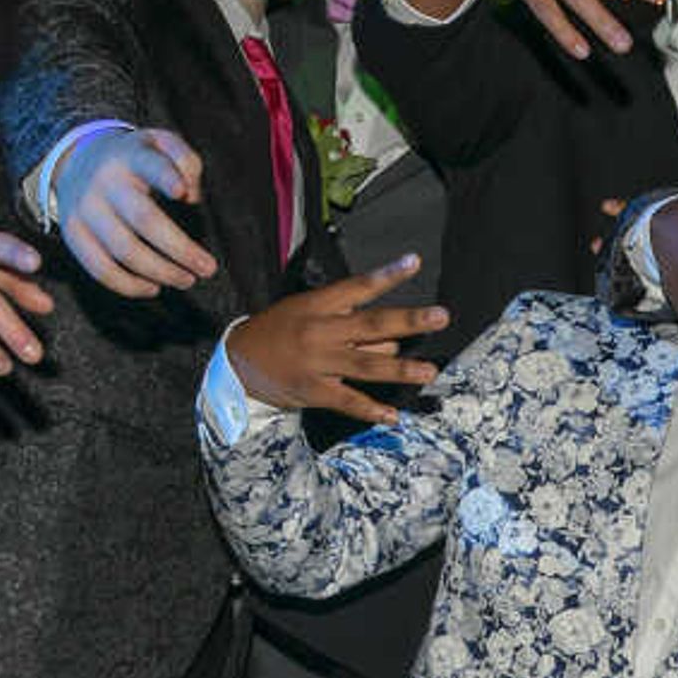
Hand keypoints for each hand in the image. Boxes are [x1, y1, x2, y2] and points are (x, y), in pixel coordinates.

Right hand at [51, 126, 217, 295]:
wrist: (77, 160)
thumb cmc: (134, 158)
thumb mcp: (160, 143)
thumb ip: (185, 160)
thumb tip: (190, 197)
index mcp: (131, 156)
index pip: (150, 165)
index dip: (166, 177)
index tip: (182, 193)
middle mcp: (104, 182)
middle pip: (144, 219)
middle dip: (181, 249)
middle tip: (208, 269)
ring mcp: (84, 209)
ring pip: (125, 250)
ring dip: (162, 272)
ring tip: (187, 280)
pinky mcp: (73, 233)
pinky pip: (100, 268)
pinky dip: (129, 286)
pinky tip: (154, 288)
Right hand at [222, 253, 442, 421]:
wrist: (237, 360)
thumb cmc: (280, 330)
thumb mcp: (305, 308)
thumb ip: (343, 314)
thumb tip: (389, 330)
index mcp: (318, 304)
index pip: (358, 287)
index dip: (387, 275)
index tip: (415, 262)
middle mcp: (320, 331)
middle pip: (371, 325)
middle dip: (408, 321)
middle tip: (441, 316)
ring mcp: (317, 363)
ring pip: (366, 365)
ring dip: (400, 369)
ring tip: (429, 371)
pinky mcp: (313, 391)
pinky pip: (348, 401)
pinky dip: (371, 409)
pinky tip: (394, 415)